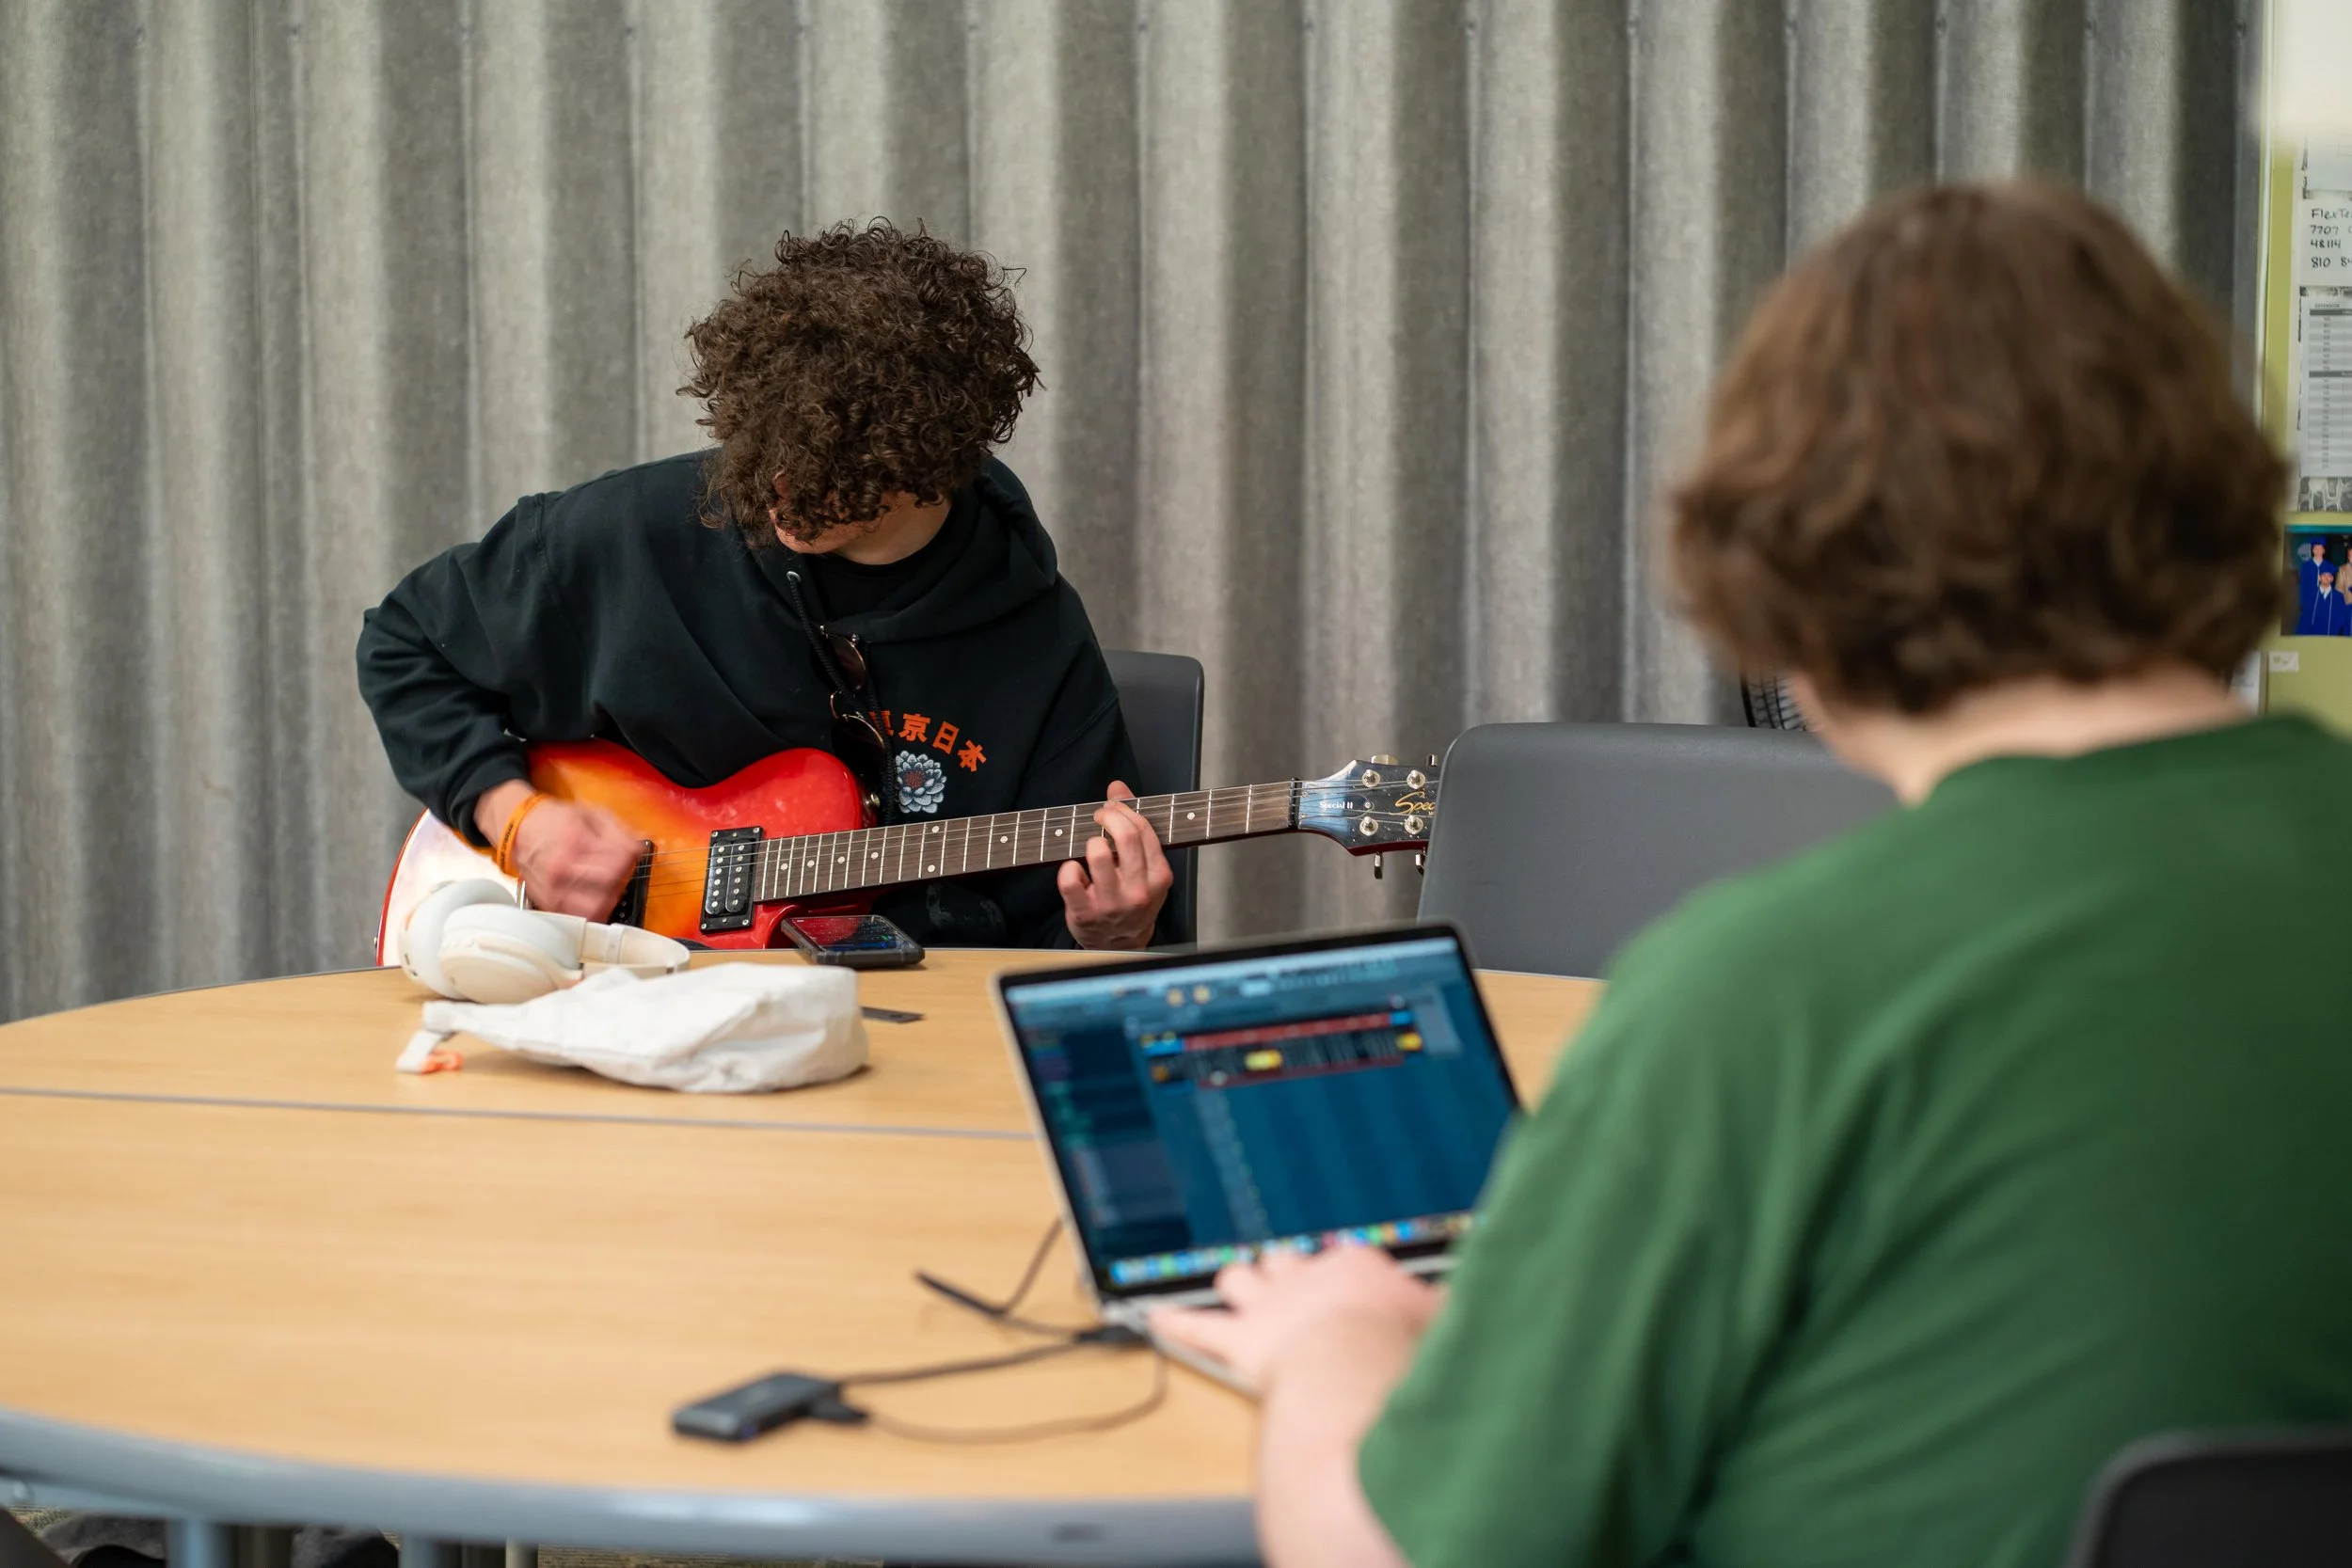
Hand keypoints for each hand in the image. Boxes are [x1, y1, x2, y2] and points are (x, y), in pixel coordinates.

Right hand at [473, 782, 641, 917]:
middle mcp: (563, 870)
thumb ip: (619, 830)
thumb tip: (640, 846)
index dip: (631, 857)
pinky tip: (593, 896)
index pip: (619, 860)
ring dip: (609, 897)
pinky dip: (593, 910)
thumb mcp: (590, 814)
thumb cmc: (556, 821)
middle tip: (617, 869)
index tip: (629, 852)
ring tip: (606, 885)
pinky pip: (580, 917)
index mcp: (576, 843)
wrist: (519, 831)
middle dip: (621, 877)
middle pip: (611, 886)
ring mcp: (554, 890)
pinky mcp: (549, 904)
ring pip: (597, 908)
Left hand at [1057, 781, 1173, 949]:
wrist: (1121, 943)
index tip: (1112, 808)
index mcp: (1159, 877)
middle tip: (1099, 815)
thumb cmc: (1133, 898)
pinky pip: (1069, 878)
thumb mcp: (1145, 866)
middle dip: (1107, 815)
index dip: (1124, 810)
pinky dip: (1068, 868)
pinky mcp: (1085, 913)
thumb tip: (1118, 788)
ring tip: (1091, 846)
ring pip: (1097, 853)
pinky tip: (1075, 870)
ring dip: (1090, 841)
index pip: (1143, 830)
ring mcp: (1112, 904)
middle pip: (1125, 836)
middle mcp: (1138, 891)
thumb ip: (1135, 825)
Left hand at [1150, 1244, 1440, 1392]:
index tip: (1348, 1284)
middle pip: (1287, 1263)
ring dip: (1238, 1284)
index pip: (1346, 1262)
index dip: (1344, 1276)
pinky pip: (1197, 1328)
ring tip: (1232, 1282)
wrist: (1356, 1374)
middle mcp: (1307, 1278)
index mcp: (1357, 1269)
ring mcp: (1270, 1307)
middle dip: (1284, 1271)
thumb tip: (1486, 1309)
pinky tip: (1153, 1316)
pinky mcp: (1241, 1343)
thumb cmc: (1404, 1352)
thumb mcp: (1449, 1327)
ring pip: (1241, 1279)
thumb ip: (1458, 1316)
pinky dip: (1175, 1322)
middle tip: (1284, 1275)